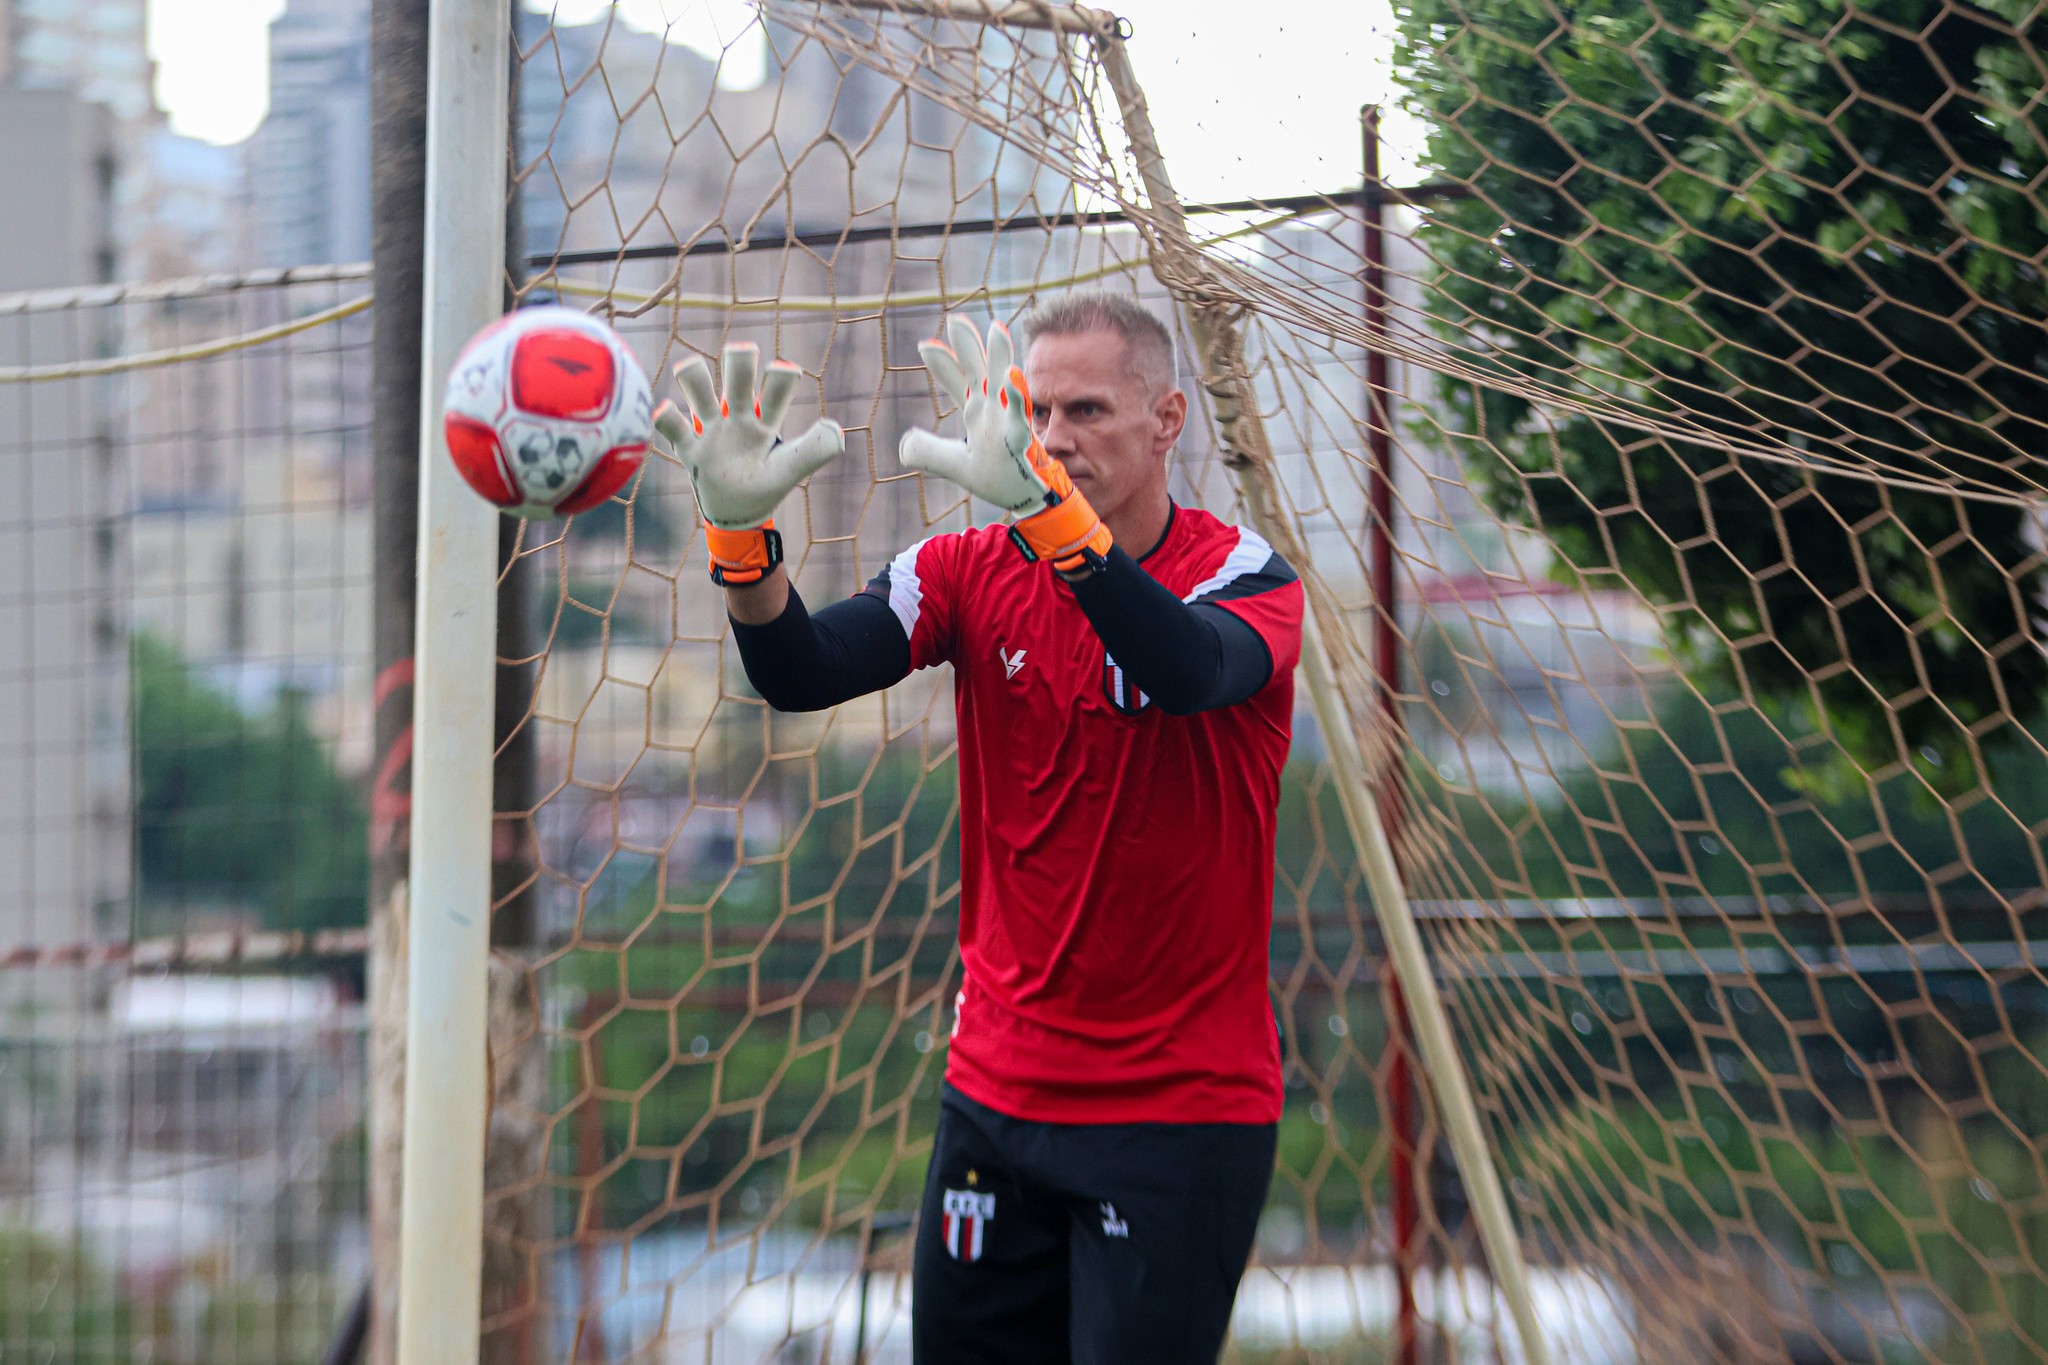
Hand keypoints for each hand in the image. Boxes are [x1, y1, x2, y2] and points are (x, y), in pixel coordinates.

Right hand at [653, 342, 842, 583]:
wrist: (736, 513)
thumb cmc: (765, 485)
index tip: (785, 371)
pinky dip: (666, 417)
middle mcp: (738, 417)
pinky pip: (673, 427)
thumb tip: (836, 430)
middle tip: (742, 351)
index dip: (781, 377)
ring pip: (698, 391)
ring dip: (694, 377)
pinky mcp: (689, 449)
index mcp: (766, 420)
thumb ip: (814, 450)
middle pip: (737, 377)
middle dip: (740, 362)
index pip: (776, 389)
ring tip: (689, 368)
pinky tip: (665, 411)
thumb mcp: (790, 469)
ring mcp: (711, 430)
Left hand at [899, 317, 1053, 514]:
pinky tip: (1013, 376)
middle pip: (980, 371)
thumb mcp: (955, 465)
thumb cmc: (998, 476)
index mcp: (977, 412)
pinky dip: (1016, 396)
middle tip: (956, 320)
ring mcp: (1008, 421)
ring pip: (1004, 383)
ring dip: (1000, 356)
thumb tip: (903, 445)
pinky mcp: (1021, 439)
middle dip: (969, 345)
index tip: (924, 346)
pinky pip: (1019, 415)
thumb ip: (930, 452)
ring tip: (997, 329)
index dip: (943, 364)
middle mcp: (993, 410)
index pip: (957, 382)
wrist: (1027, 498)